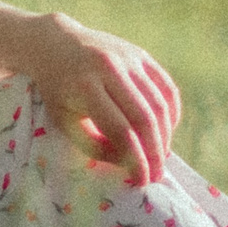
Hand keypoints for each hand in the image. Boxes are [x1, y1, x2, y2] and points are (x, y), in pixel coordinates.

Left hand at [21, 13, 183, 185]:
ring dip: (165, 135)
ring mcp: (129, 58)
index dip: (135, 159)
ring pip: (160, 104)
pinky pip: (167, 88)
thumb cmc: (58, 91)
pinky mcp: (141, 55)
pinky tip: (166, 130)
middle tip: (158, 175)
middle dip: (155, 152)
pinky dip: (171, 113)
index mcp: (85, 86)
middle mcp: (110, 68)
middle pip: (144, 118)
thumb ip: (94, 145)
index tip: (142, 181)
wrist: (56, 45)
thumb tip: (130, 162)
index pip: (120, 130)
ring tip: (160, 156)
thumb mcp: (64, 120)